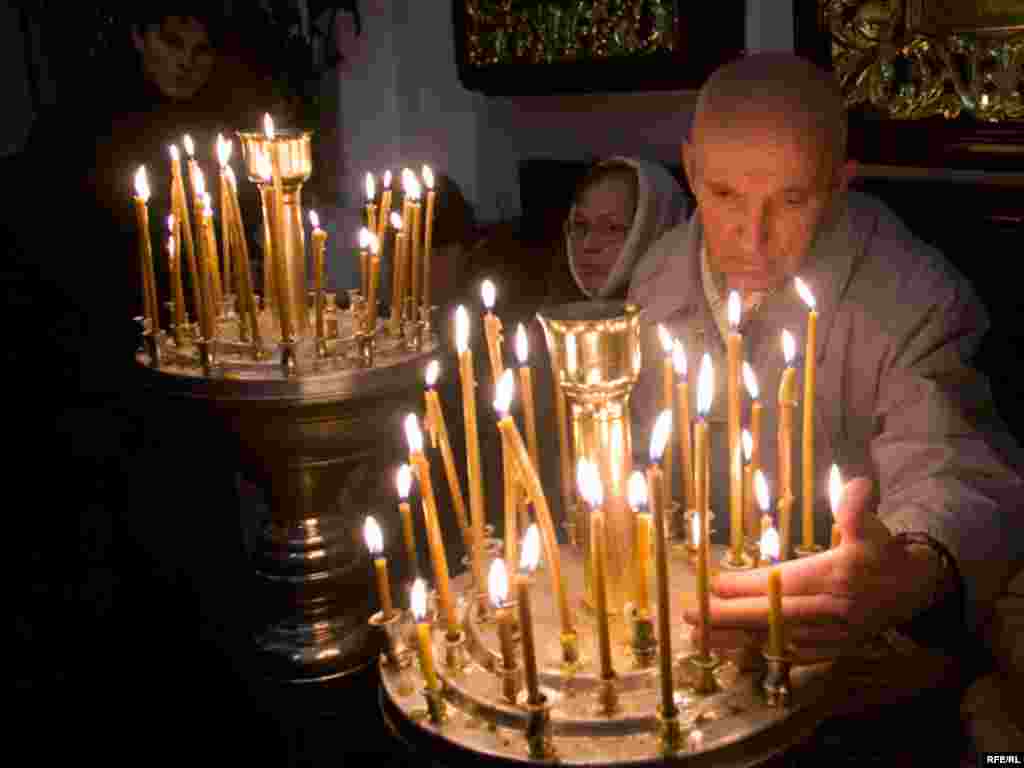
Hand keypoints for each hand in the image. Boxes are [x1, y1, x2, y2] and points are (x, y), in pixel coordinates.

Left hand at [683, 477, 942, 660]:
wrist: (913, 590)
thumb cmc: (882, 551)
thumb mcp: (873, 524)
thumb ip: (860, 506)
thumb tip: (857, 486)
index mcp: (837, 576)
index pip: (784, 583)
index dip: (748, 585)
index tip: (714, 584)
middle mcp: (832, 610)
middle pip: (773, 617)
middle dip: (729, 617)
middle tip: (691, 614)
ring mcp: (832, 635)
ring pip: (777, 641)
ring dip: (737, 640)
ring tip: (700, 636)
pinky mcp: (833, 650)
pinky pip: (791, 657)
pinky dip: (761, 656)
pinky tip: (733, 652)